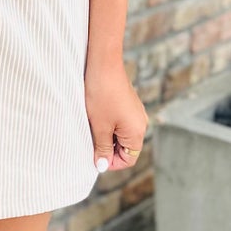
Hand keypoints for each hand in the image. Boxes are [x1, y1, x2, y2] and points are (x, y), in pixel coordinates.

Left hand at [85, 59, 147, 173]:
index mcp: (137, 132)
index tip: (95, 157)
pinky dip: (108, 126)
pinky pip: (120, 123)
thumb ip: (102, 148)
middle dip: (108, 149)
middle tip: (90, 143)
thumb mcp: (99, 126)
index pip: (128, 159)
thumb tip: (102, 166)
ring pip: (121, 135)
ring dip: (106, 137)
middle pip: (126, 148)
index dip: (111, 163)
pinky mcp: (128, 105)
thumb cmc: (102, 95)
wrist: (104, 64)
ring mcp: (135, 113)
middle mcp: (141, 124)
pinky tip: (96, 118)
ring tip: (92, 128)